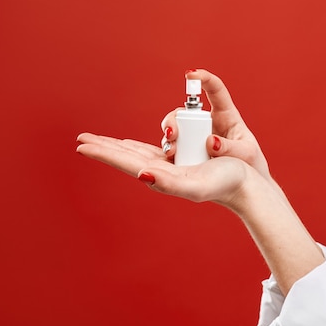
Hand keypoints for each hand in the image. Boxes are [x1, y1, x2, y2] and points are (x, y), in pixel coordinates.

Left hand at [76, 132, 252, 207]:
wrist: (244, 186)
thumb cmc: (224, 183)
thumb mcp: (197, 185)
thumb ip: (169, 183)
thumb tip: (142, 175)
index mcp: (160, 176)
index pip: (125, 162)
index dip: (103, 153)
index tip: (81, 145)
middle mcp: (161, 171)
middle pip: (125, 156)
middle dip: (104, 147)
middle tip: (82, 139)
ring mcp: (170, 166)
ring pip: (136, 153)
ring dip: (117, 146)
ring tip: (100, 141)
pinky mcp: (181, 160)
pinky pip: (152, 150)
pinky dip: (136, 146)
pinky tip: (130, 145)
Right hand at [162, 69, 271, 180]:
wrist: (244, 188)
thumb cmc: (250, 166)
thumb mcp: (246, 154)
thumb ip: (230, 147)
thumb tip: (210, 142)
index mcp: (226, 115)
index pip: (215, 90)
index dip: (203, 78)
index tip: (190, 74)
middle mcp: (207, 123)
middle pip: (185, 113)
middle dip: (174, 119)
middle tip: (172, 132)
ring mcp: (194, 138)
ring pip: (175, 128)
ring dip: (168, 135)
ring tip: (171, 149)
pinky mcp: (186, 152)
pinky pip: (172, 146)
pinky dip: (166, 148)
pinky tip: (167, 156)